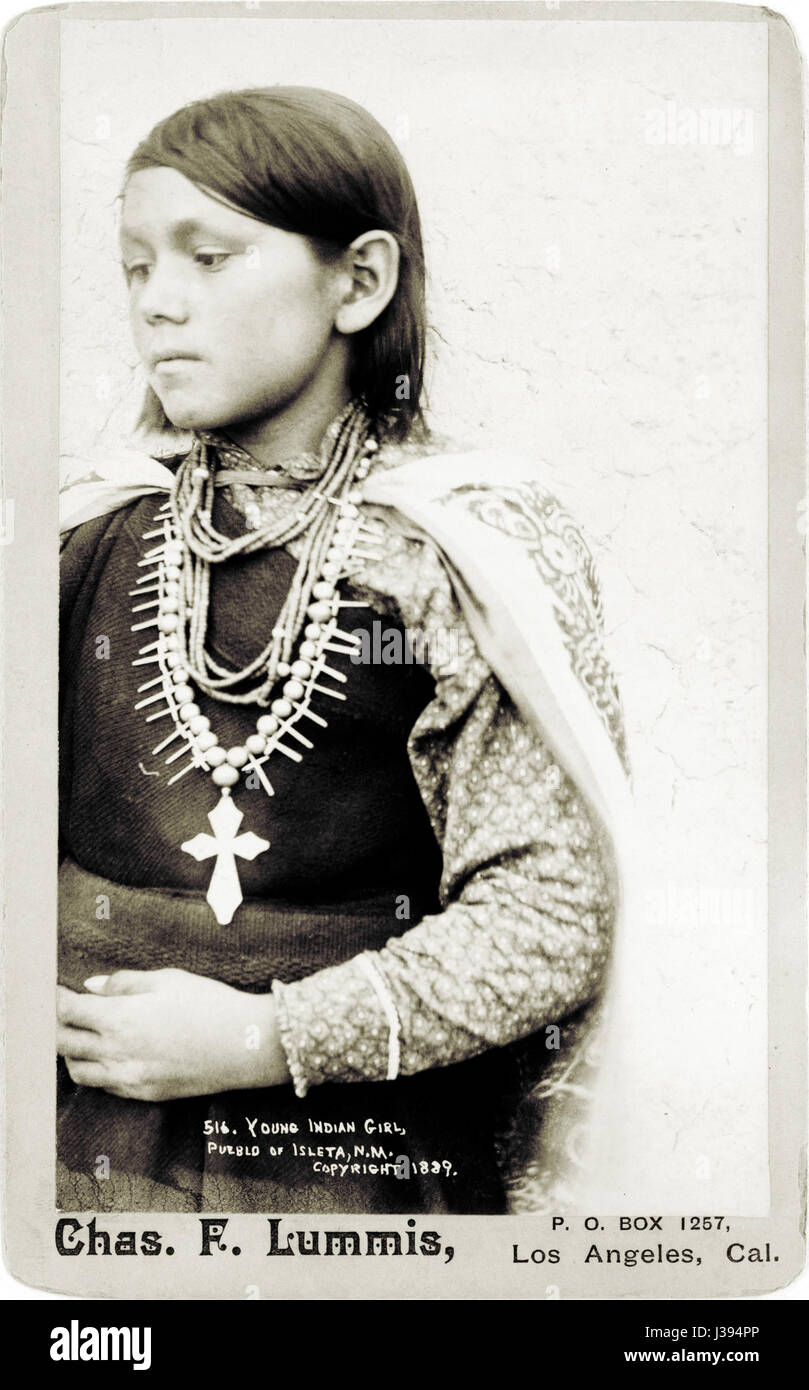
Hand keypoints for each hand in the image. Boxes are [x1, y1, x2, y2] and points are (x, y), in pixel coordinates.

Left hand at [57, 968, 290, 1100]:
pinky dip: (95, 1071)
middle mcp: (117, 1052)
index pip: (67, 1010)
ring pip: (78, 1071)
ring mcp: (129, 1077)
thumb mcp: (167, 980)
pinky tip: (104, 1056)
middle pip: (63, 1043)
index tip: (52, 990)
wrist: (245, 1046)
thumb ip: (124, 983)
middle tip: (58, 1013)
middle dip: (54, 1026)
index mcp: (120, 1018)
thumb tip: (93, 986)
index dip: (53, 998)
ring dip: (70, 1053)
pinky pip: (104, 1086)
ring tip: (78, 1036)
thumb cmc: (210, 1004)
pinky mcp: (144, 1094)